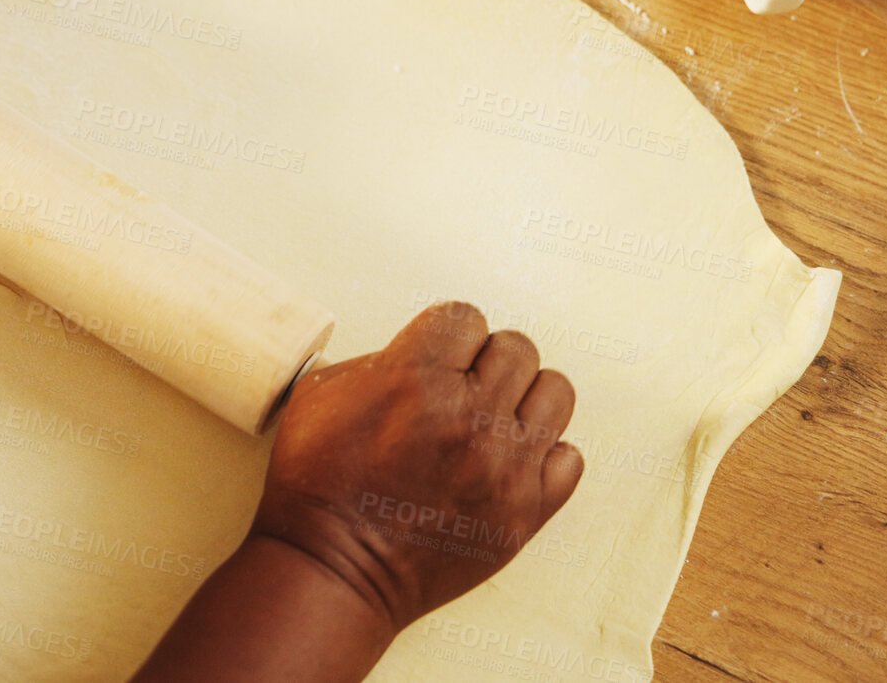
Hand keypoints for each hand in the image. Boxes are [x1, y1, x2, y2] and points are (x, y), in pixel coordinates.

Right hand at [251, 301, 582, 630]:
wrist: (333, 571)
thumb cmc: (317, 487)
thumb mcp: (319, 395)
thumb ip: (376, 359)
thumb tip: (420, 350)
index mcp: (415, 376)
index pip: (466, 317)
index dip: (448, 336)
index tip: (438, 359)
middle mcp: (468, 415)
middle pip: (517, 348)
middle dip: (487, 363)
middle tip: (463, 390)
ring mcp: (503, 465)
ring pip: (555, 392)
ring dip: (524, 399)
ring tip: (494, 420)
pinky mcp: (525, 510)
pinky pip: (569, 458)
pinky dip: (544, 457)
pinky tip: (509, 463)